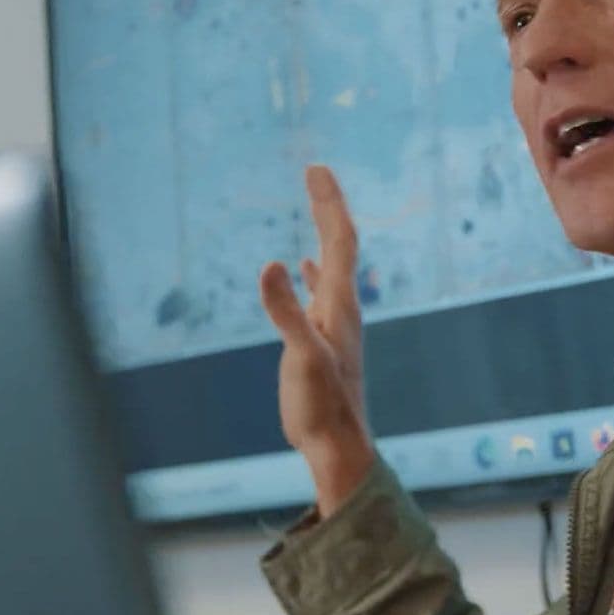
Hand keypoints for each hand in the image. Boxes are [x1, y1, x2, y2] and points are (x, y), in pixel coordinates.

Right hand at [260, 165, 373, 515]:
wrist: (336, 445)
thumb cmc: (320, 406)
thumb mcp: (300, 356)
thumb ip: (286, 312)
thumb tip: (271, 263)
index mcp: (340, 304)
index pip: (340, 240)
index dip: (329, 203)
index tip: (315, 169)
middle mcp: (342, 307)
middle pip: (339, 245)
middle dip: (327, 206)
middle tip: (315, 171)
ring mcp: (333, 322)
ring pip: (332, 265)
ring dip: (323, 232)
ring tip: (316, 204)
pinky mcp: (322, 339)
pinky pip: (321, 292)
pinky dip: (314, 270)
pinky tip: (305, 265)